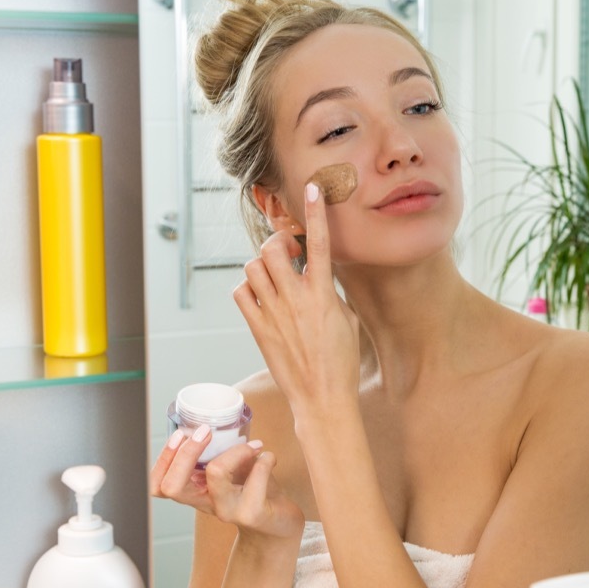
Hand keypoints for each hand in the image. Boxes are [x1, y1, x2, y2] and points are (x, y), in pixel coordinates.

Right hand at [150, 429, 304, 541]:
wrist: (279, 521)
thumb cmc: (254, 490)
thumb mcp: (232, 470)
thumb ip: (220, 452)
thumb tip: (215, 422)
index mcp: (196, 492)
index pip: (158, 485)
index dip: (164, 459)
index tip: (182, 433)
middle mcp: (206, 504)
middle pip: (173, 486)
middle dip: (187, 452)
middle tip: (207, 431)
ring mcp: (228, 511)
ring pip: (216, 473)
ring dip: (236, 450)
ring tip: (254, 446)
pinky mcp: (252, 513)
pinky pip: (256, 476)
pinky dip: (265, 459)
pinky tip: (269, 458)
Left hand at [234, 183, 359, 422]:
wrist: (322, 398)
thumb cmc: (340, 361)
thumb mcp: (346, 319)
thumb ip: (331, 291)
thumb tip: (318, 272)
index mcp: (323, 295)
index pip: (319, 244)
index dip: (316, 213)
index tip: (313, 189)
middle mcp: (295, 300)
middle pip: (273, 249)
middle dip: (278, 242)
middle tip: (287, 251)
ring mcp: (273, 314)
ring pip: (253, 267)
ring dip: (263, 264)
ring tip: (274, 275)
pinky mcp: (258, 329)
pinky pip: (241, 293)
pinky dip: (248, 287)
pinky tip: (261, 296)